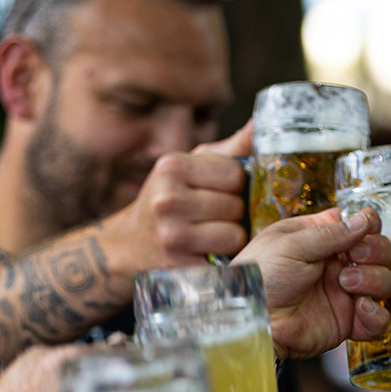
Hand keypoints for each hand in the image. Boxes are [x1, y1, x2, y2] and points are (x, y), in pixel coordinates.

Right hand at [108, 124, 250, 269]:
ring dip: (230, 240)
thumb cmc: (171, 200)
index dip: (235, 186)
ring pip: (234, 236)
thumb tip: (261, 124)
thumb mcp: (192, 167)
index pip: (235, 174)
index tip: (220, 192)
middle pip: (236, 206)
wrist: (129, 245)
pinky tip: (206, 255)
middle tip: (215, 218)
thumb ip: (231, 149)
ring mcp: (171, 236)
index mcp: (172, 167)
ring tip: (212, 237)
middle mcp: (167, 200)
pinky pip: (224, 264)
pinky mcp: (177, 268)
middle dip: (233, 214)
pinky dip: (222, 262)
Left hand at [237, 207, 390, 358]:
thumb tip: (363, 220)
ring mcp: (344, 294)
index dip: (368, 225)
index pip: (359, 225)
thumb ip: (331, 232)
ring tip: (347, 284)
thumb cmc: (261, 277)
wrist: (254, 320)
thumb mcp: (291, 244)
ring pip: (384, 282)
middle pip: (379, 251)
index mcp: (321, 239)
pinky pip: (378, 319)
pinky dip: (376, 314)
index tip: (365, 228)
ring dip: (373, 280)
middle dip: (374, 251)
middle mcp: (336, 265)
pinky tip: (361, 309)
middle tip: (353, 258)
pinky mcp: (347, 322)